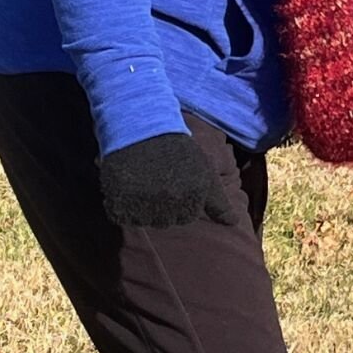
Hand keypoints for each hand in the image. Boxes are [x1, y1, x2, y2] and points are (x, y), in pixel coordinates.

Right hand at [100, 133, 236, 228]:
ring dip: (142, 206)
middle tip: (158, 179)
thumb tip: (233, 224)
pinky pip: (121, 216)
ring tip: (143, 180)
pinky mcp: (119, 202)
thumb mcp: (205, 173)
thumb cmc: (178, 150)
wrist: (143, 128)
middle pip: (164, 221)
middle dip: (162, 205)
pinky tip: (128, 185)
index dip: (180, 201)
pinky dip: (122, 205)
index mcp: (191, 200)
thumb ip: (218, 203)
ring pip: (144, 220)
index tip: (175, 180)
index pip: (185, 218)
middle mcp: (169, 206)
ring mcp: (144, 205)